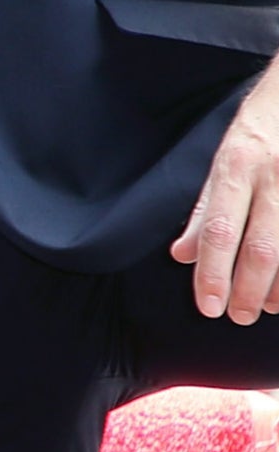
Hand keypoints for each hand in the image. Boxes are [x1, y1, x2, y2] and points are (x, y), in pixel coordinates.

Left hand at [172, 60, 278, 322]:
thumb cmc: (258, 134)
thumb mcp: (221, 162)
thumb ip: (203, 210)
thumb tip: (181, 256)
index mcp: (236, 166)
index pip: (219, 229)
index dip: (212, 272)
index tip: (208, 307)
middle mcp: (272, 177)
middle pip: (262, 247)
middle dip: (249, 290)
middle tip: (239, 317)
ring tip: (268, 307)